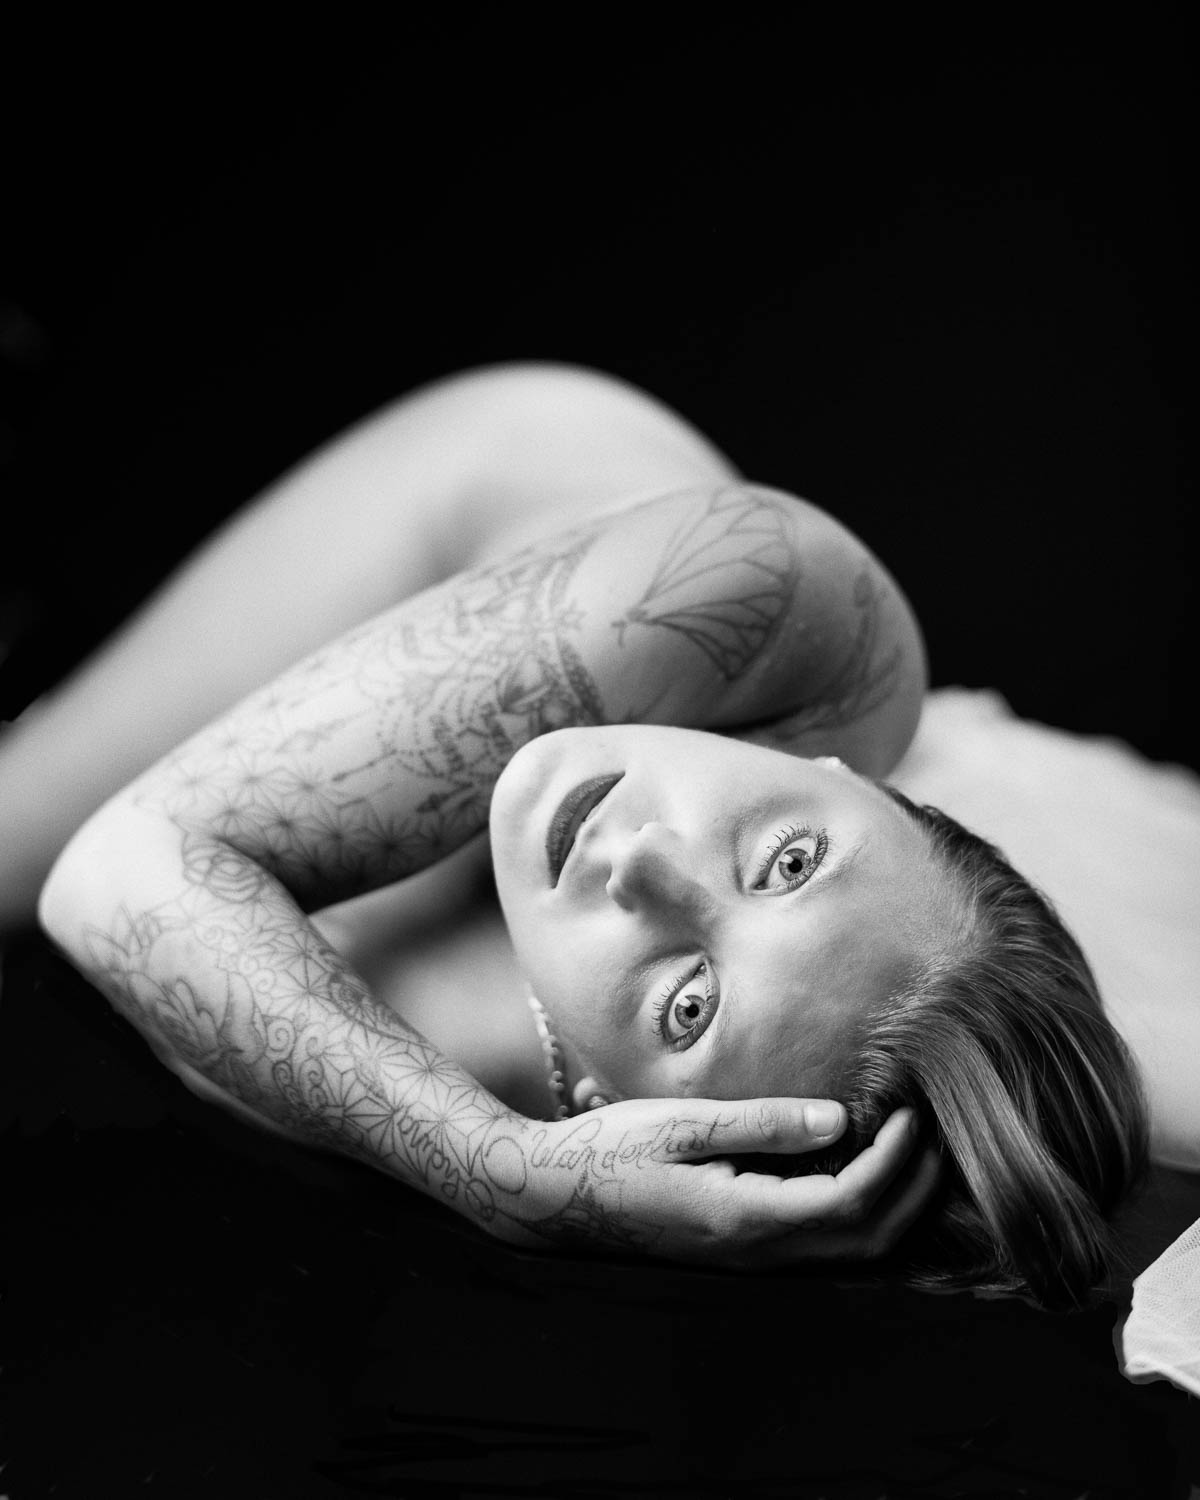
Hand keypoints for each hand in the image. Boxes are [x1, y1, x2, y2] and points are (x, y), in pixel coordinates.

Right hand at [499, 1097, 938, 1268]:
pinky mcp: (739, 1249)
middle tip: (934, 1131)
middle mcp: (757, 1252)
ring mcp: (749, 1259)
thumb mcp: (682, 1124)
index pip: (853, 1201)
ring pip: (850, 1251)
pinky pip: (821, 1243)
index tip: (911, 1110)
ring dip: (893, 1205)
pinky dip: (859, 1212)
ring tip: (911, 1148)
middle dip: (913, 1189)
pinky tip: (858, 1165)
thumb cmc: (607, 1152)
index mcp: (745, 1218)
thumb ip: (763, 1123)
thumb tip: (840, 1119)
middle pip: (867, 1239)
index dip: (896, 1160)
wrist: (548, 1199)